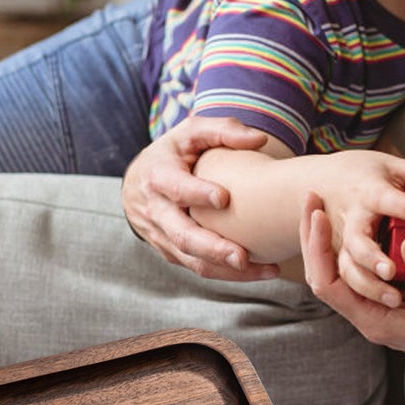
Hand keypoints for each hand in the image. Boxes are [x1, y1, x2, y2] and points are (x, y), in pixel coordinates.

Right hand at [123, 116, 278, 280]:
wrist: (139, 183)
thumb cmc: (174, 153)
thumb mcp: (191, 132)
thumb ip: (223, 130)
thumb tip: (260, 140)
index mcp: (157, 176)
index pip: (175, 187)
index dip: (196, 193)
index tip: (224, 198)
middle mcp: (156, 211)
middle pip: (181, 235)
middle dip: (212, 248)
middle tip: (242, 256)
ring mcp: (162, 236)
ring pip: (192, 259)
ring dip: (228, 271)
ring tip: (266, 271)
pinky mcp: (172, 253)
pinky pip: (198, 268)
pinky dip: (228, 275)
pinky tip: (260, 272)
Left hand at [300, 192, 404, 381]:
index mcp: (377, 320)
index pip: (327, 285)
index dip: (317, 248)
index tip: (319, 214)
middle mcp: (371, 313)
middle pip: (324, 275)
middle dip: (314, 237)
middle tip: (313, 198)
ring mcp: (380, 304)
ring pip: (340, 271)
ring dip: (329, 238)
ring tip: (325, 203)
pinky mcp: (393, 294)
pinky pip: (361, 269)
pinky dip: (354, 243)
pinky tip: (356, 220)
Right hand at [311, 153, 404, 306]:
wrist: (326, 182)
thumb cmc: (369, 175)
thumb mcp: (399, 168)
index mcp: (367, 190)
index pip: (382, 197)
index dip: (399, 205)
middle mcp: (351, 219)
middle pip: (356, 241)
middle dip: (372, 257)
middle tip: (390, 272)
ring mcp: (343, 242)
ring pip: (348, 267)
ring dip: (369, 285)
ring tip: (395, 299)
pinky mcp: (342, 259)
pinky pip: (349, 281)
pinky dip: (368, 294)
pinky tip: (395, 302)